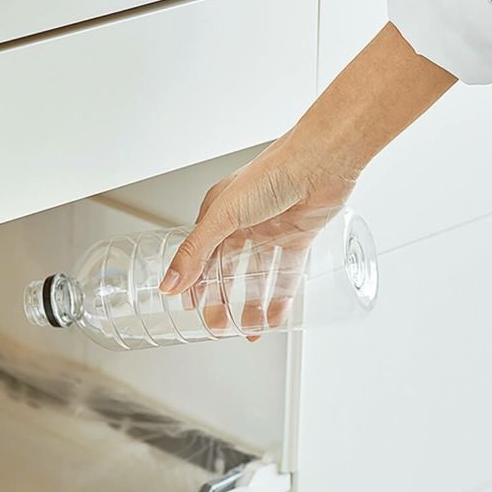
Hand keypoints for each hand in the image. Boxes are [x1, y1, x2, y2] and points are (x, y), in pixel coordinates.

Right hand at [160, 23, 455, 335]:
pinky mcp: (297, 239)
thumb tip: (169, 283)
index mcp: (218, 214)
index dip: (195, 285)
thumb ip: (195, 253)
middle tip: (221, 327)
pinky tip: (275, 317)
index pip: (200, 258)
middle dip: (222, 302)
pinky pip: (285, 275)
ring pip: (257, 278)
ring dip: (252, 305)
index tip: (193, 310)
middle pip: (228, 272)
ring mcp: (270, 233)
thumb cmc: (273, 174)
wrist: (322, 162)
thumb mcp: (223, 216)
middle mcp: (242, 224)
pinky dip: (280, 298)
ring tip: (249, 330)